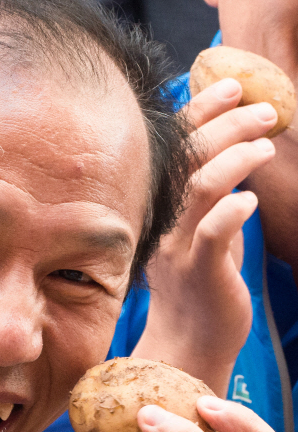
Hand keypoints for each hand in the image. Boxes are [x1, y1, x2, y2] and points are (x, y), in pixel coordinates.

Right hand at [134, 79, 277, 393]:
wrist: (186, 346)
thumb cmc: (200, 288)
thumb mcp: (202, 232)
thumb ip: (212, 195)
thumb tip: (239, 149)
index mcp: (164, 207)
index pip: (176, 147)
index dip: (201, 110)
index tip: (231, 85)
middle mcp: (167, 221)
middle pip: (189, 156)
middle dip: (228, 124)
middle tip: (267, 111)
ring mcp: (180, 246)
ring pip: (201, 186)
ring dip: (237, 157)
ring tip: (267, 144)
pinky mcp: (201, 272)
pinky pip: (212, 233)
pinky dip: (233, 209)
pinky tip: (252, 200)